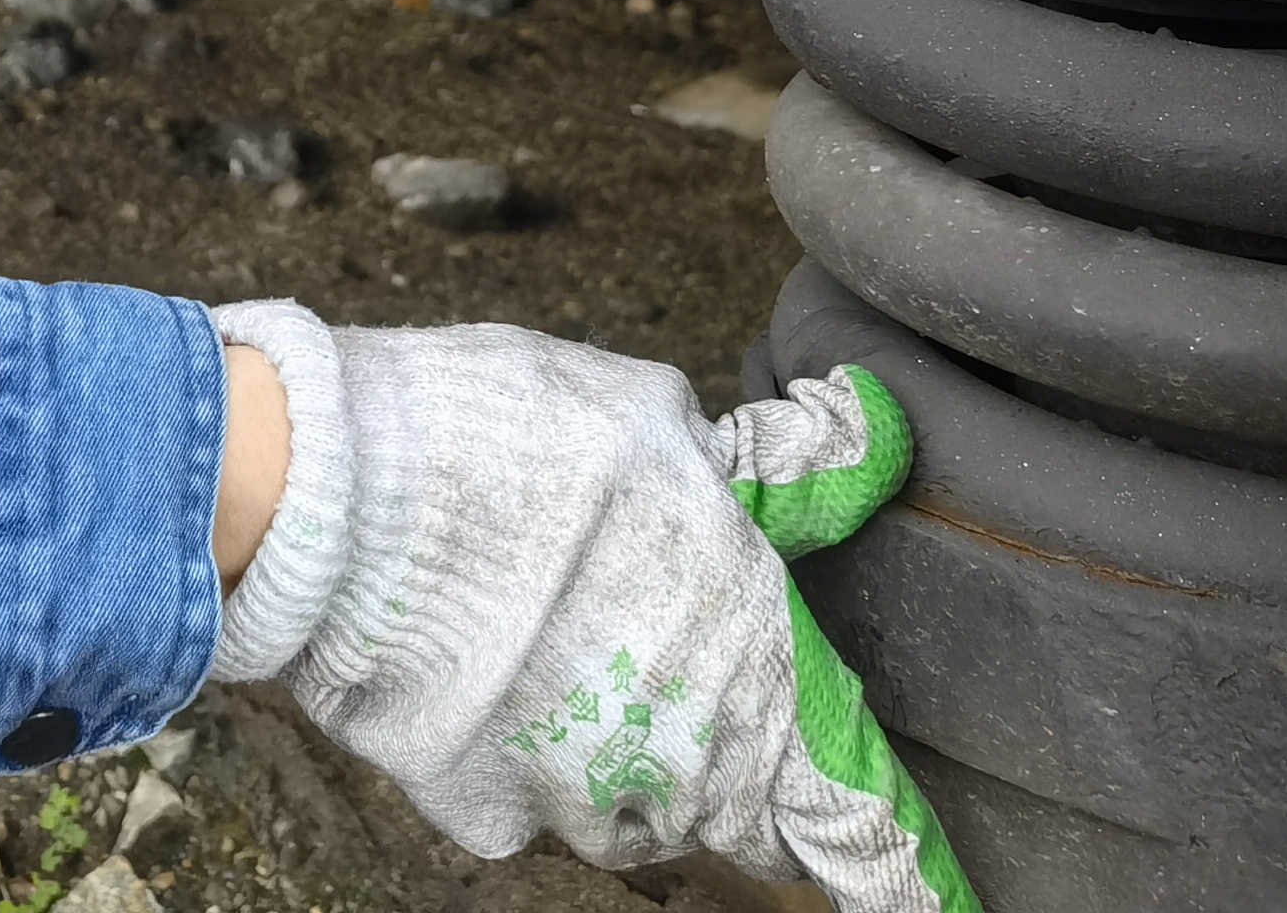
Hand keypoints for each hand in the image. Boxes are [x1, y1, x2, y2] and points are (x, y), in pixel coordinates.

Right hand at [205, 307, 975, 912]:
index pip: (866, 827)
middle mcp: (685, 766)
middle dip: (725, 753)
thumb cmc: (518, 444)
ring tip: (556, 627)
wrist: (342, 498)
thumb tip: (873, 437)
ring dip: (619, 743)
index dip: (911, 877)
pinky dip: (520, 741)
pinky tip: (481, 653)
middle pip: (738, 806)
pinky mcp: (483, 813)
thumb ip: (781, 468)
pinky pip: (529, 794)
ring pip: (632, 803)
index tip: (944, 907)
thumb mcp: (665, 423)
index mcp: (757, 674)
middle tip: (663, 655)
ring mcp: (579, 803)